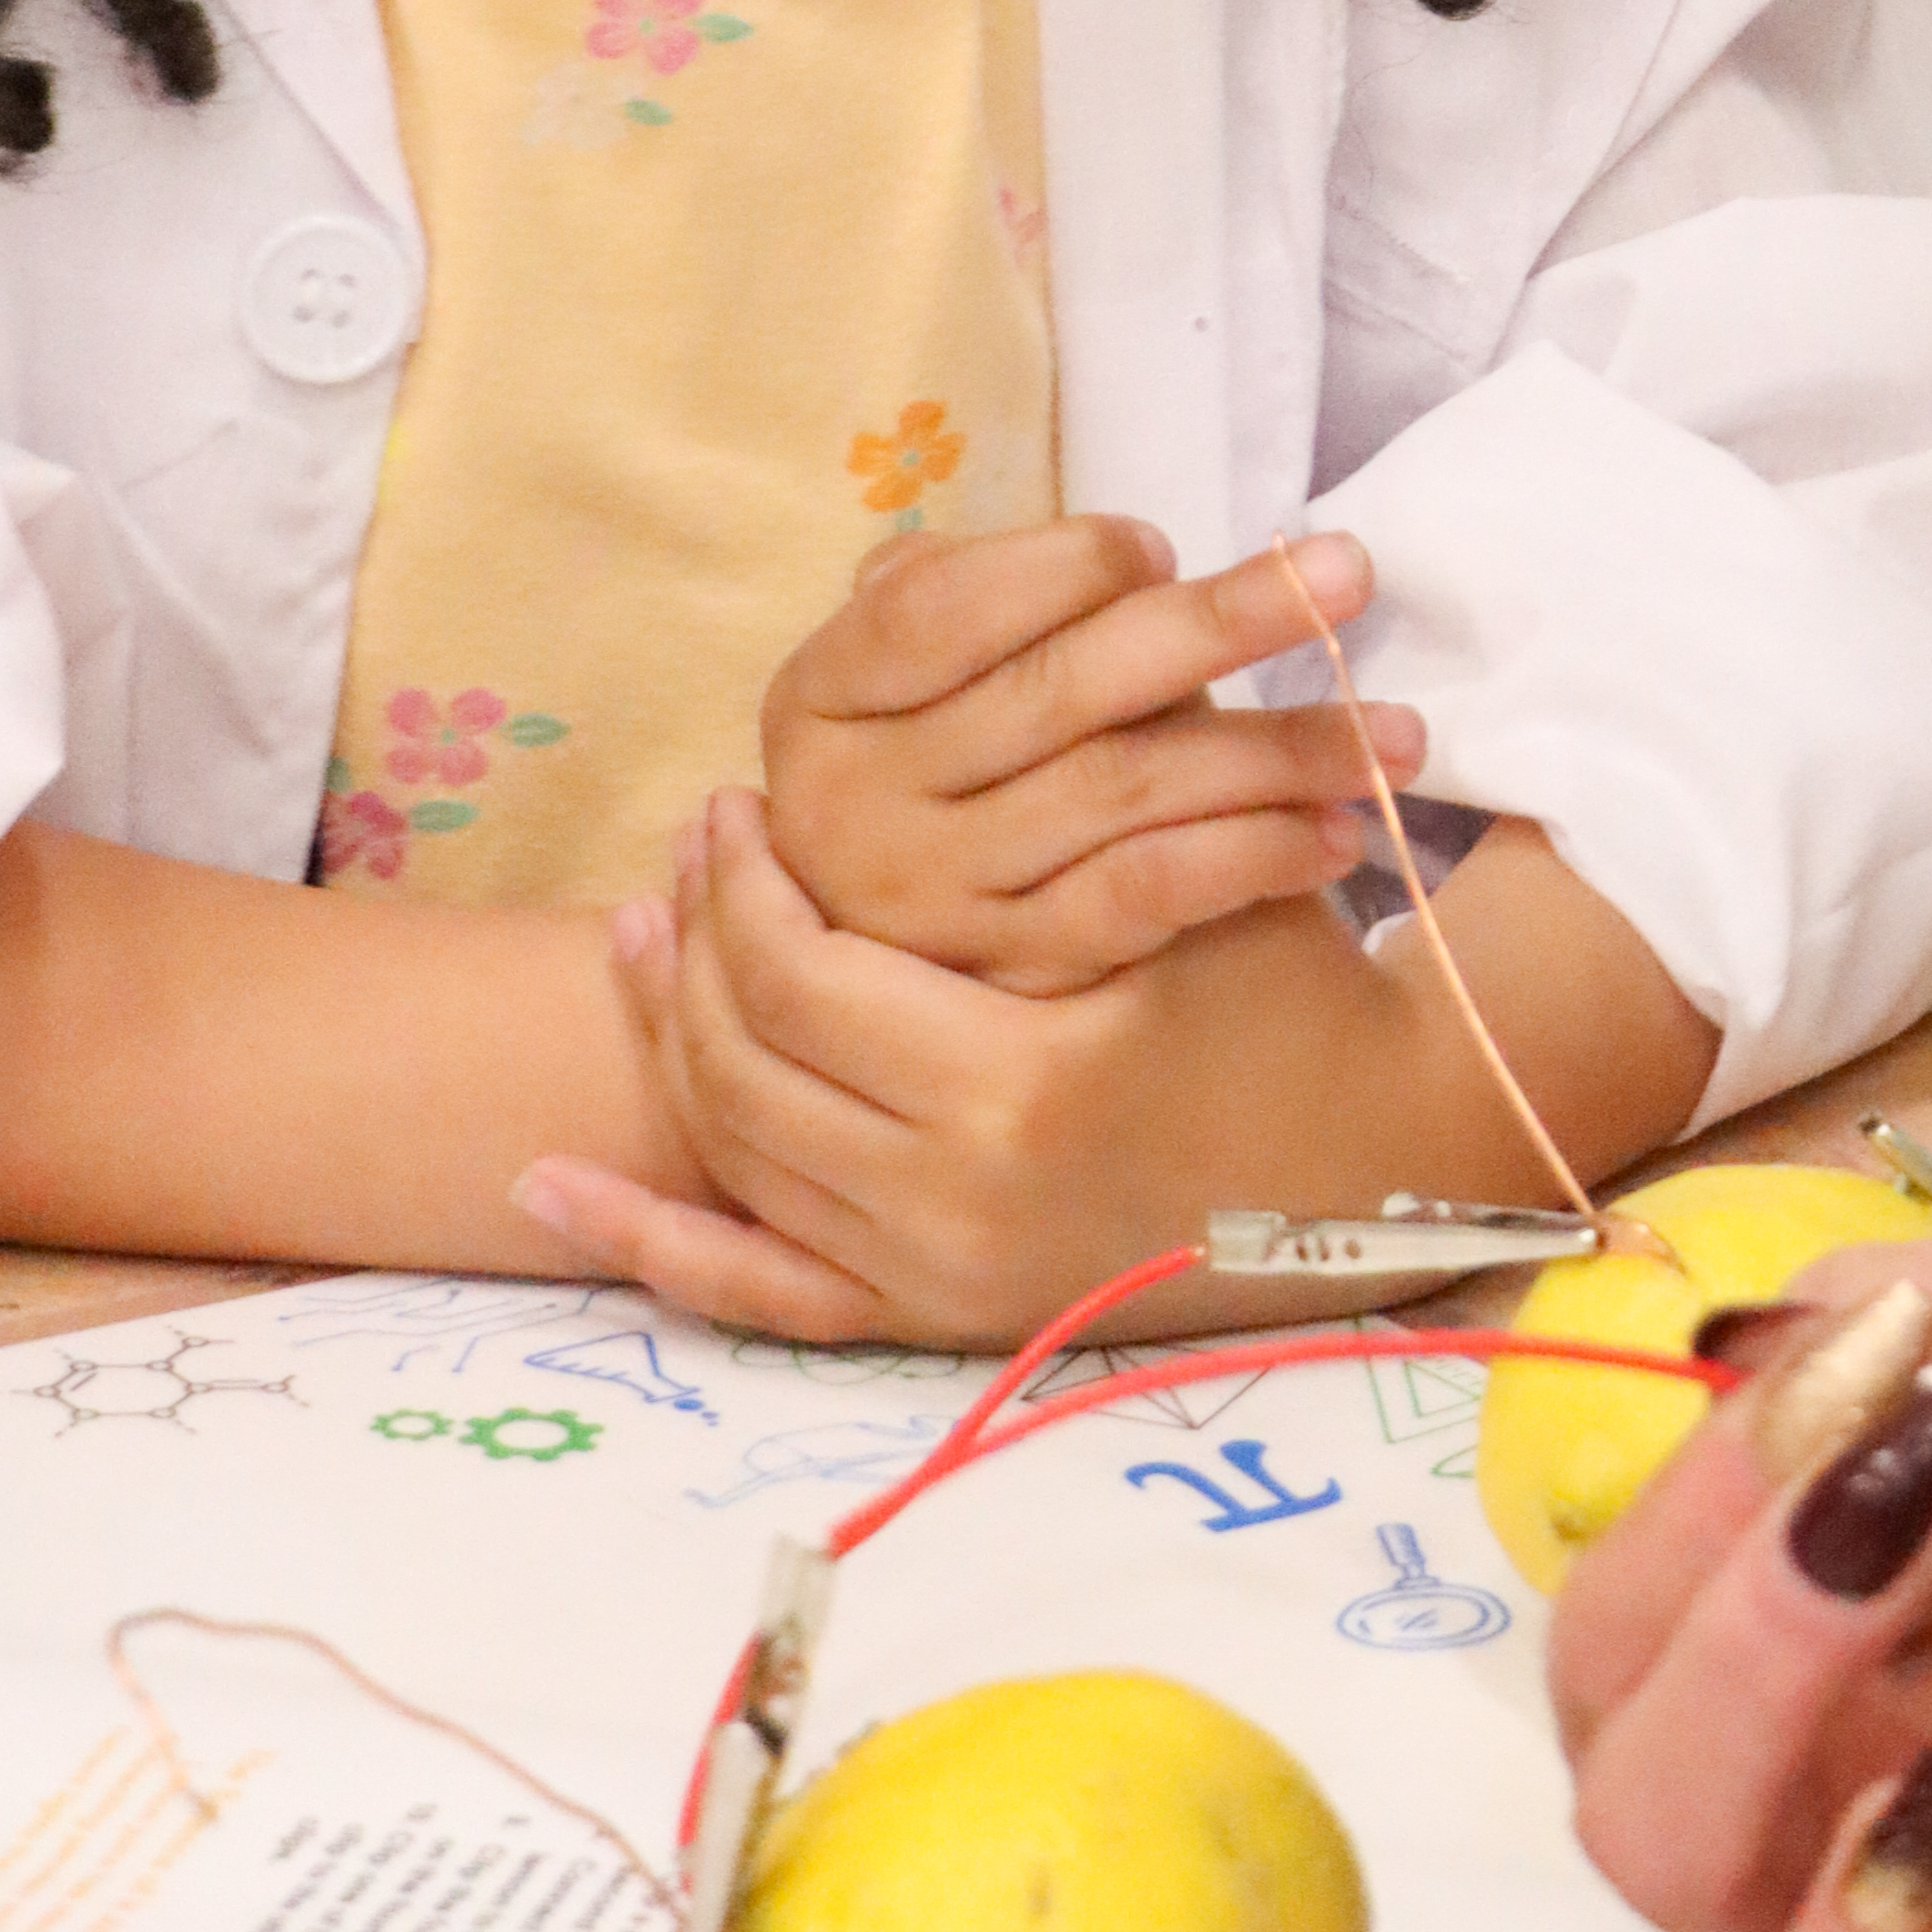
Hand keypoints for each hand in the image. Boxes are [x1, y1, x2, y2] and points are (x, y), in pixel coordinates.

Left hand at [527, 797, 1362, 1339]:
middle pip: (744, 1059)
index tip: (740, 804)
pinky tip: (548, 1185)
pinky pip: (759, 1294)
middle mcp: (958, 1198)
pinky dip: (650, 1243)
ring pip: (737, 1152)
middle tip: (693, 853)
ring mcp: (942, 1275)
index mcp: (1018, 1080)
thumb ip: (1063, 758)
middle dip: (695, 947)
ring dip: (669, 1041)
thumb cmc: (1292, 984)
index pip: (801, 972)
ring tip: (645, 941)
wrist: (1383, 1153)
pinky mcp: (943, 1318)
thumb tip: (900, 613)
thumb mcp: (1195, 856)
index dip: (748, 880)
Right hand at [762, 519, 1421, 991]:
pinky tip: (1339, 836)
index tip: (1167, 545)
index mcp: (818, 697)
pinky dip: (1254, 857)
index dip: (1060, 565)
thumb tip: (1142, 564)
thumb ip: (987, 599)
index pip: (939, 610)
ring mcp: (932, 904)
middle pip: (1059, 692)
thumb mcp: (916, 677)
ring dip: (1278, 752)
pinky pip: (1149, 899)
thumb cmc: (942, 768)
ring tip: (1397, 731)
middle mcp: (853, 804)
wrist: (884, 975)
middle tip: (1352, 574)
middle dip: (1223, 619)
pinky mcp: (1015, 983)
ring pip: (1124, 794)